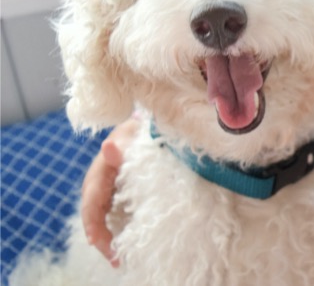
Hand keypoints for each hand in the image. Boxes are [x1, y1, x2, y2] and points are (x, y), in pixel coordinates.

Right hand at [80, 115, 138, 266]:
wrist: (141, 132)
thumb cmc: (137, 135)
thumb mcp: (131, 138)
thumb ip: (122, 147)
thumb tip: (108, 146)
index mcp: (99, 172)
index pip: (91, 201)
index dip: (93, 222)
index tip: (97, 241)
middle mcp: (97, 185)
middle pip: (93, 216)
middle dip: (101, 239)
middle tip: (115, 259)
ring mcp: (105, 192)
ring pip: (100, 220)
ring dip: (108, 241)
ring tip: (118, 260)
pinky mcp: (114, 197)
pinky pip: (111, 218)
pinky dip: (115, 233)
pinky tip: (122, 249)